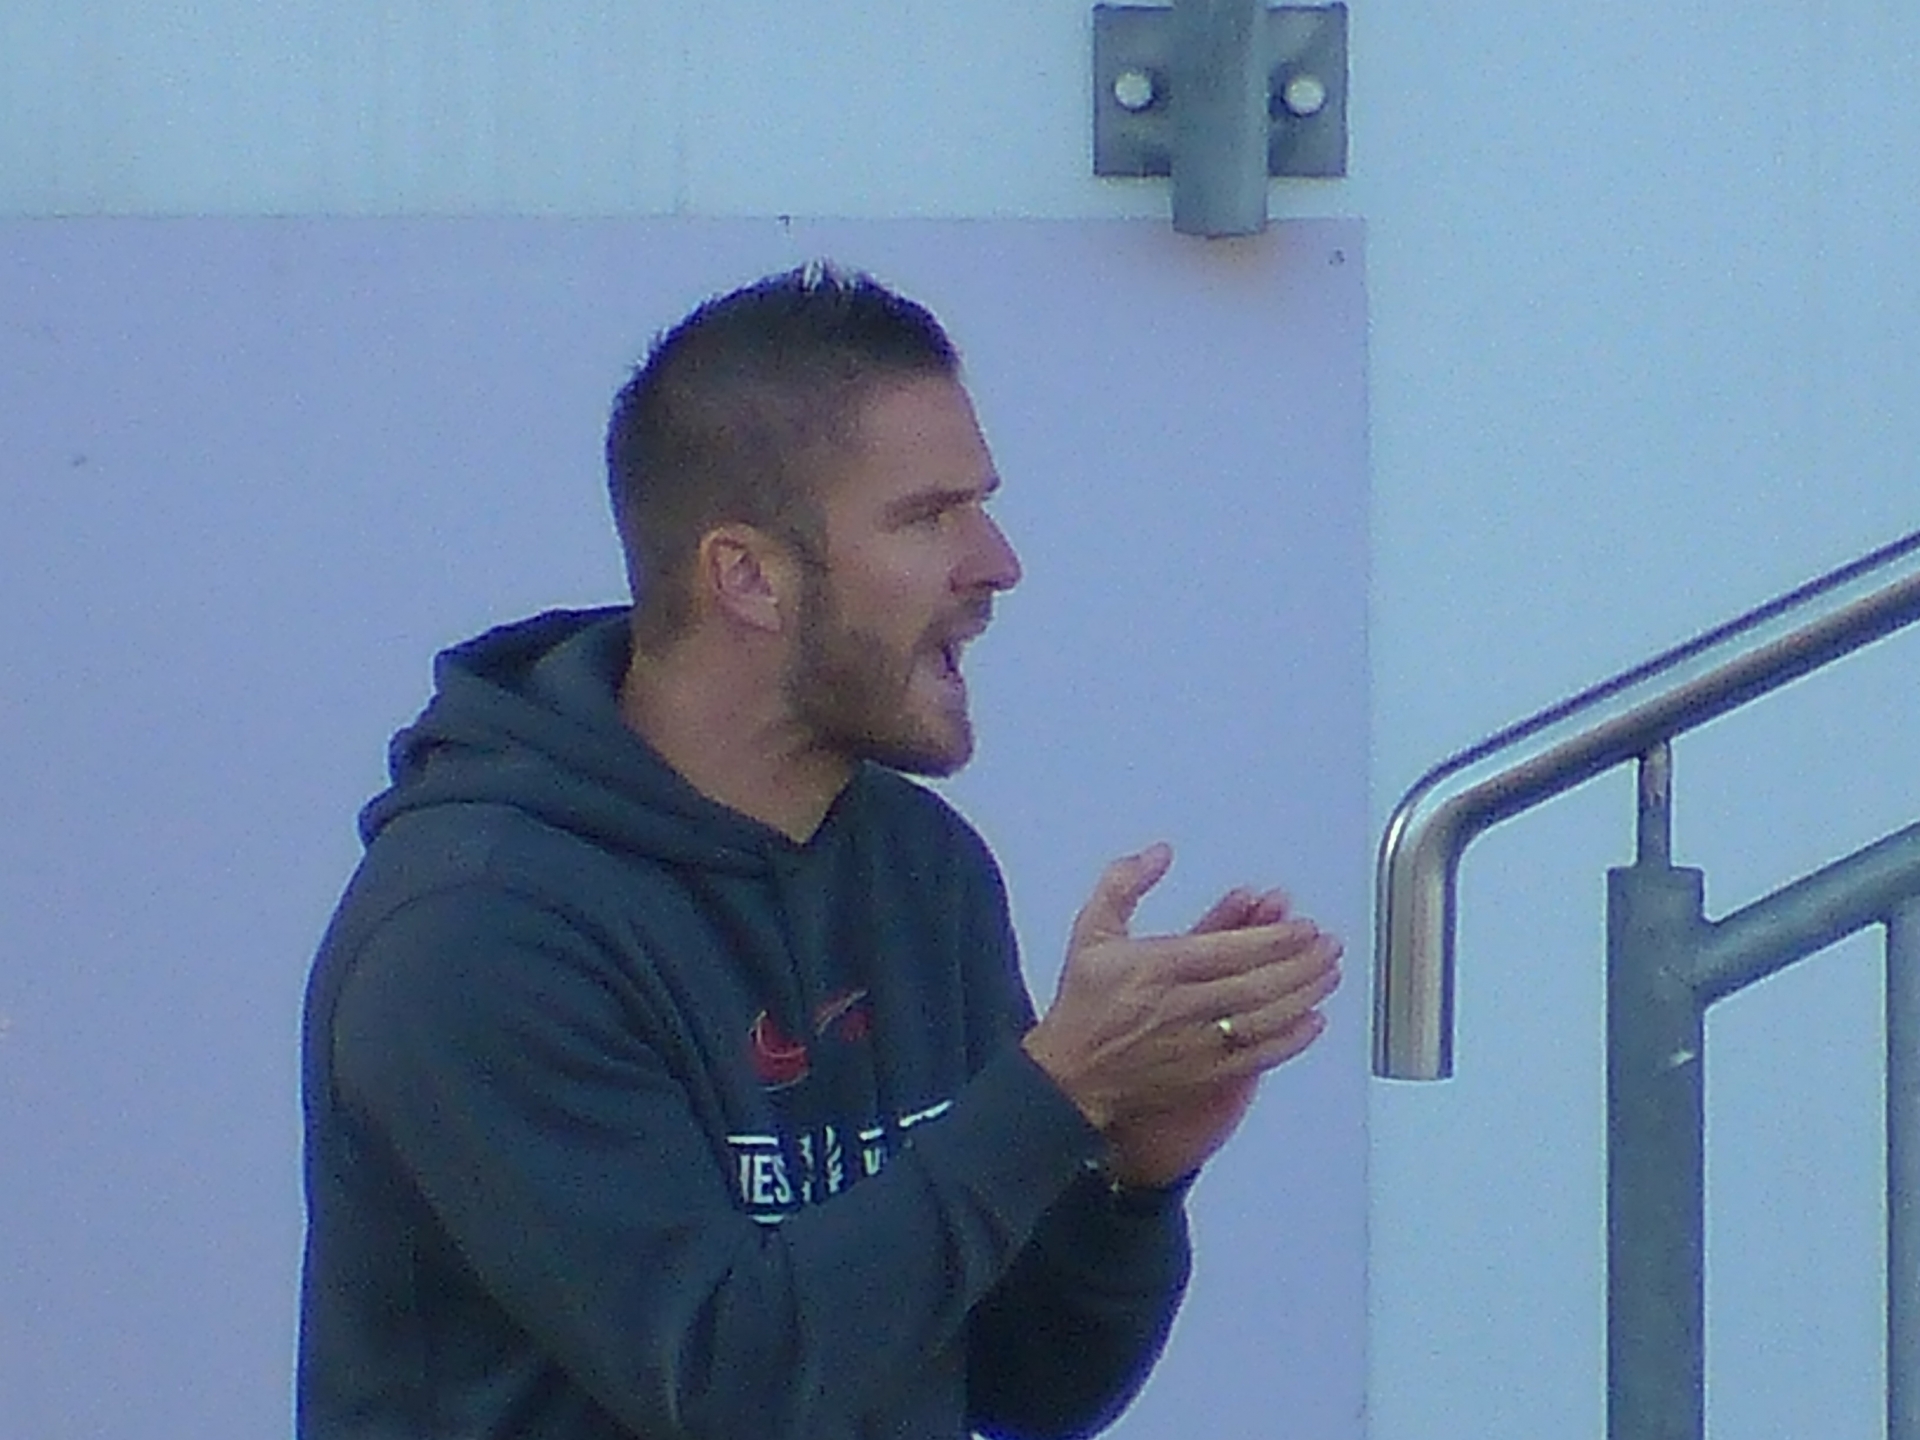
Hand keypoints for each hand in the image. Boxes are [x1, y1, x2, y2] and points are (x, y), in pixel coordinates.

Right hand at [1021, 846, 1340, 1147]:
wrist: (1071, 1075)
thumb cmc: (1085, 1005)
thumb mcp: (1091, 931)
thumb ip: (1123, 884)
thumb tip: (1158, 854)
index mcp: (1159, 967)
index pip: (1231, 951)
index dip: (1274, 938)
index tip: (1302, 927)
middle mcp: (1182, 1006)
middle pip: (1258, 983)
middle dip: (1302, 963)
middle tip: (1330, 946)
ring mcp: (1197, 1044)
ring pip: (1265, 1019)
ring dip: (1304, 995)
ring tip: (1329, 975)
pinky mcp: (1205, 1075)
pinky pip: (1259, 1057)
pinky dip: (1291, 1040)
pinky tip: (1313, 1022)